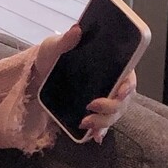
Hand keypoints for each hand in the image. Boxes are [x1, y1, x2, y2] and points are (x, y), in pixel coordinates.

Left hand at [33, 23, 137, 143]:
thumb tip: (77, 29)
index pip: (129, 76)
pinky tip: (95, 137)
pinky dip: (99, 131)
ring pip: (114, 114)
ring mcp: (102, 98)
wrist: (37, 73)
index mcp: (109, 65)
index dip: (129, 86)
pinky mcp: (92, 111)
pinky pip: (102, 124)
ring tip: (84, 123)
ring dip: (103, 122)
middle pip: (123, 100)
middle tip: (91, 106)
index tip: (121, 92)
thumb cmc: (51, 55)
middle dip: (111, 108)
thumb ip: (65, 40)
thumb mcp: (54, 45)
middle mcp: (110, 82)